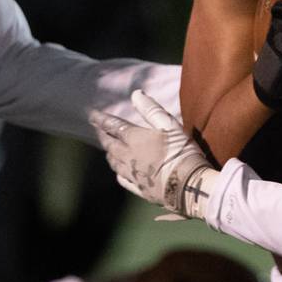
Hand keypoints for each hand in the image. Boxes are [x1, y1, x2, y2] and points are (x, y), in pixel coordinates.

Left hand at [91, 90, 216, 217]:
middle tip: (97, 129)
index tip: (92, 114)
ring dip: (108, 153)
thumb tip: (135, 94)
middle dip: (102, 135)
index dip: (101, 119)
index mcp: (134, 139)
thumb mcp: (169, 126)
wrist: (189, 184)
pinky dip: (118, 172)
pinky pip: (122, 179)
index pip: (113, 126)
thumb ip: (151, 110)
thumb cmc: (181, 152)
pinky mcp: (139, 188)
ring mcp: (132, 174)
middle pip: (109, 144)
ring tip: (107, 149)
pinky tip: (118, 172)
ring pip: (113, 162)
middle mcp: (127, 156)